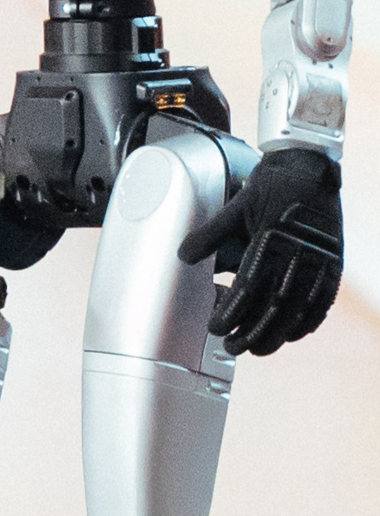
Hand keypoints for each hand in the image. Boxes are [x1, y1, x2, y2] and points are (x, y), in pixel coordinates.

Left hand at [178, 143, 342, 354]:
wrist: (309, 167)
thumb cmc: (271, 185)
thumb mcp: (236, 206)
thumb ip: (210, 234)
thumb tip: (183, 256)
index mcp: (271, 238)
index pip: (249, 288)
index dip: (232, 313)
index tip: (216, 327)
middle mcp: (298, 252)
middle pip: (274, 306)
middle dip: (251, 332)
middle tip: (231, 346)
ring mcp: (319, 259)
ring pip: (298, 309)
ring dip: (277, 334)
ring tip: (257, 349)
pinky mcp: (333, 262)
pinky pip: (322, 300)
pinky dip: (307, 322)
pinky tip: (292, 334)